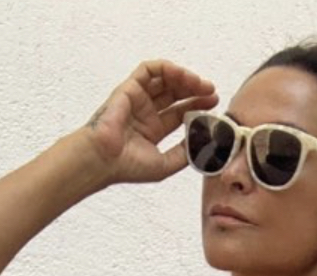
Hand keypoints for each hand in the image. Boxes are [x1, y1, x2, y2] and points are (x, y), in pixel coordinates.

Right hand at [85, 59, 217, 184]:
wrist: (103, 160)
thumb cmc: (127, 166)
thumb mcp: (165, 164)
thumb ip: (185, 153)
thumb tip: (204, 141)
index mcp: (152, 129)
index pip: (179, 113)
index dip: (197, 107)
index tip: (213, 107)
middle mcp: (146, 112)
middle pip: (175, 94)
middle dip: (196, 91)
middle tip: (212, 93)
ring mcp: (138, 99)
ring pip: (165, 80)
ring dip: (185, 78)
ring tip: (201, 84)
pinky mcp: (130, 87)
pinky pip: (150, 70)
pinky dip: (167, 68)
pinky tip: (182, 75)